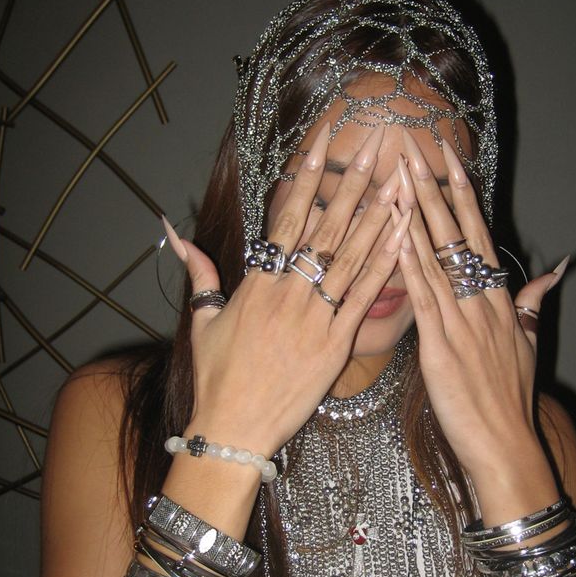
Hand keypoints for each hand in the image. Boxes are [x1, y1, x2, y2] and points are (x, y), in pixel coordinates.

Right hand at [163, 123, 409, 456]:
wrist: (233, 429)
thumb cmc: (216, 378)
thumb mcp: (203, 321)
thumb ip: (199, 273)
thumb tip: (173, 232)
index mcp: (257, 284)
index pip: (286, 219)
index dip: (306, 181)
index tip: (323, 147)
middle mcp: (288, 294)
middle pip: (326, 231)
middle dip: (352, 188)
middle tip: (374, 151)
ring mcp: (314, 320)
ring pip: (351, 260)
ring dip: (378, 219)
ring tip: (399, 186)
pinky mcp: (334, 346)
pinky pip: (363, 300)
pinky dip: (384, 269)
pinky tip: (402, 240)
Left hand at [396, 131, 566, 491]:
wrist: (505, 443)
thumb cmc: (510, 399)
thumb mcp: (530, 344)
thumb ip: (536, 302)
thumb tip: (554, 271)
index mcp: (499, 301)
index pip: (479, 236)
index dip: (464, 196)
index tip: (450, 160)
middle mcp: (482, 303)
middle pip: (457, 235)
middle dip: (434, 189)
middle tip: (415, 148)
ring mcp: (462, 322)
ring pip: (437, 257)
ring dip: (416, 213)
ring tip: (400, 176)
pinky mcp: (440, 345)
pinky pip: (423, 296)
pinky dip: (409, 263)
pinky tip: (396, 234)